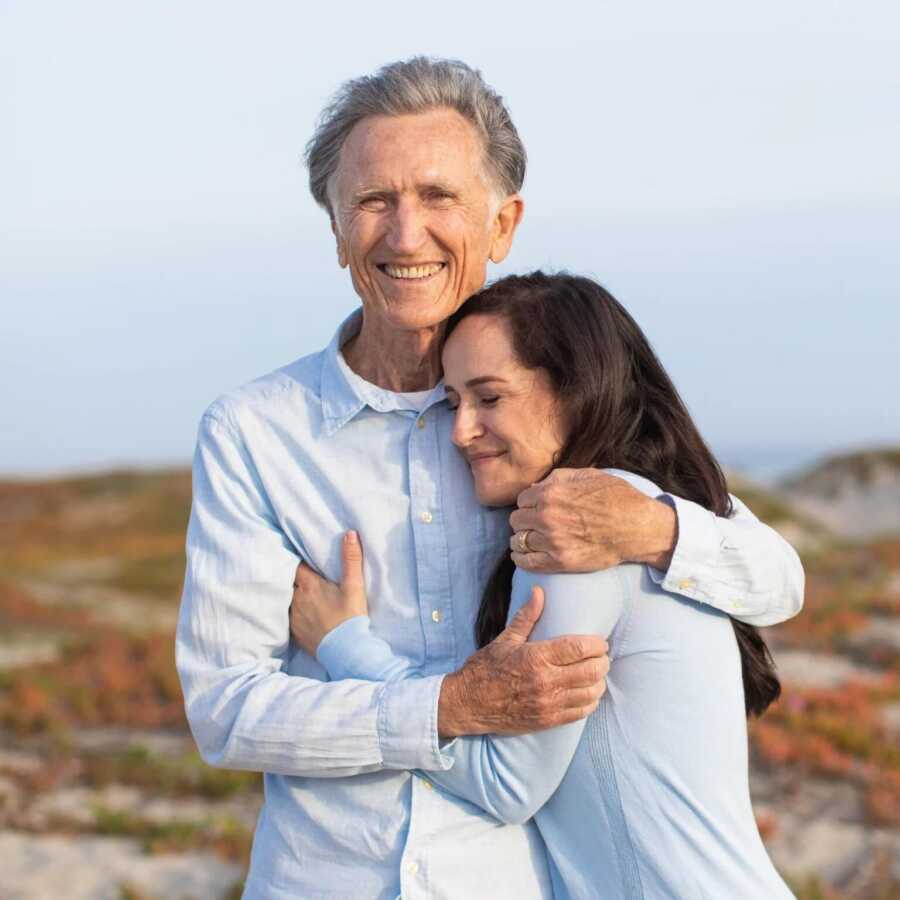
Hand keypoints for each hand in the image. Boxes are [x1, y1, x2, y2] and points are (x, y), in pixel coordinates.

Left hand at [290, 531, 368, 655]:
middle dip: (292, 577)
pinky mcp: (295, 634)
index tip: (301, 557)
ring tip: (299, 593)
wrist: (347, 651)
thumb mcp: (354, 586)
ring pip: (286, 600)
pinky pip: (287, 619)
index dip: (298, 561)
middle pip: (288, 582)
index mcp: (309, 585)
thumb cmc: (351, 617)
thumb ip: (351, 559)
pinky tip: (300, 614)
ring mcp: (294, 618)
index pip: (295, 566)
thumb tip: (350, 533)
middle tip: (299, 574)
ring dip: (291, 595)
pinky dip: (291, 613)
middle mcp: (296, 600)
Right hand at [437, 587, 609, 736]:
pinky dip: (590, 701)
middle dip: (602, 661)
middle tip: (601, 656)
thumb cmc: (485, 669)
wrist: (468, 704)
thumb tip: (539, 591)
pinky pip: (580, 712)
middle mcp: (546, 681)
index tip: (600, 641)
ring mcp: (548, 704)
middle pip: (591, 671)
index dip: (596, 644)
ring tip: (596, 673)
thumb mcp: (504, 640)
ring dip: (599, 682)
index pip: (579, 648)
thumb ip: (526, 617)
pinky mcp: (548, 721)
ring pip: (590, 693)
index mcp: (536, 657)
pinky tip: (588, 693)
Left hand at [508, 469, 677, 573]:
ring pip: (518, 541)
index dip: (529, 503)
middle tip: (533, 523)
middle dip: (524, 520)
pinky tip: (525, 555)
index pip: (522, 499)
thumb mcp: (588, 475)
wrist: (638, 527)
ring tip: (530, 539)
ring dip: (522, 539)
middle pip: (516, 520)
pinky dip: (521, 559)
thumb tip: (535, 486)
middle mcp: (547, 517)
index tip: (536, 507)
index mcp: (551, 493)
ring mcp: (552, 541)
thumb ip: (558, 478)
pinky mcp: (560, 562)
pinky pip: (526, 563)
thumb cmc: (617, 498)